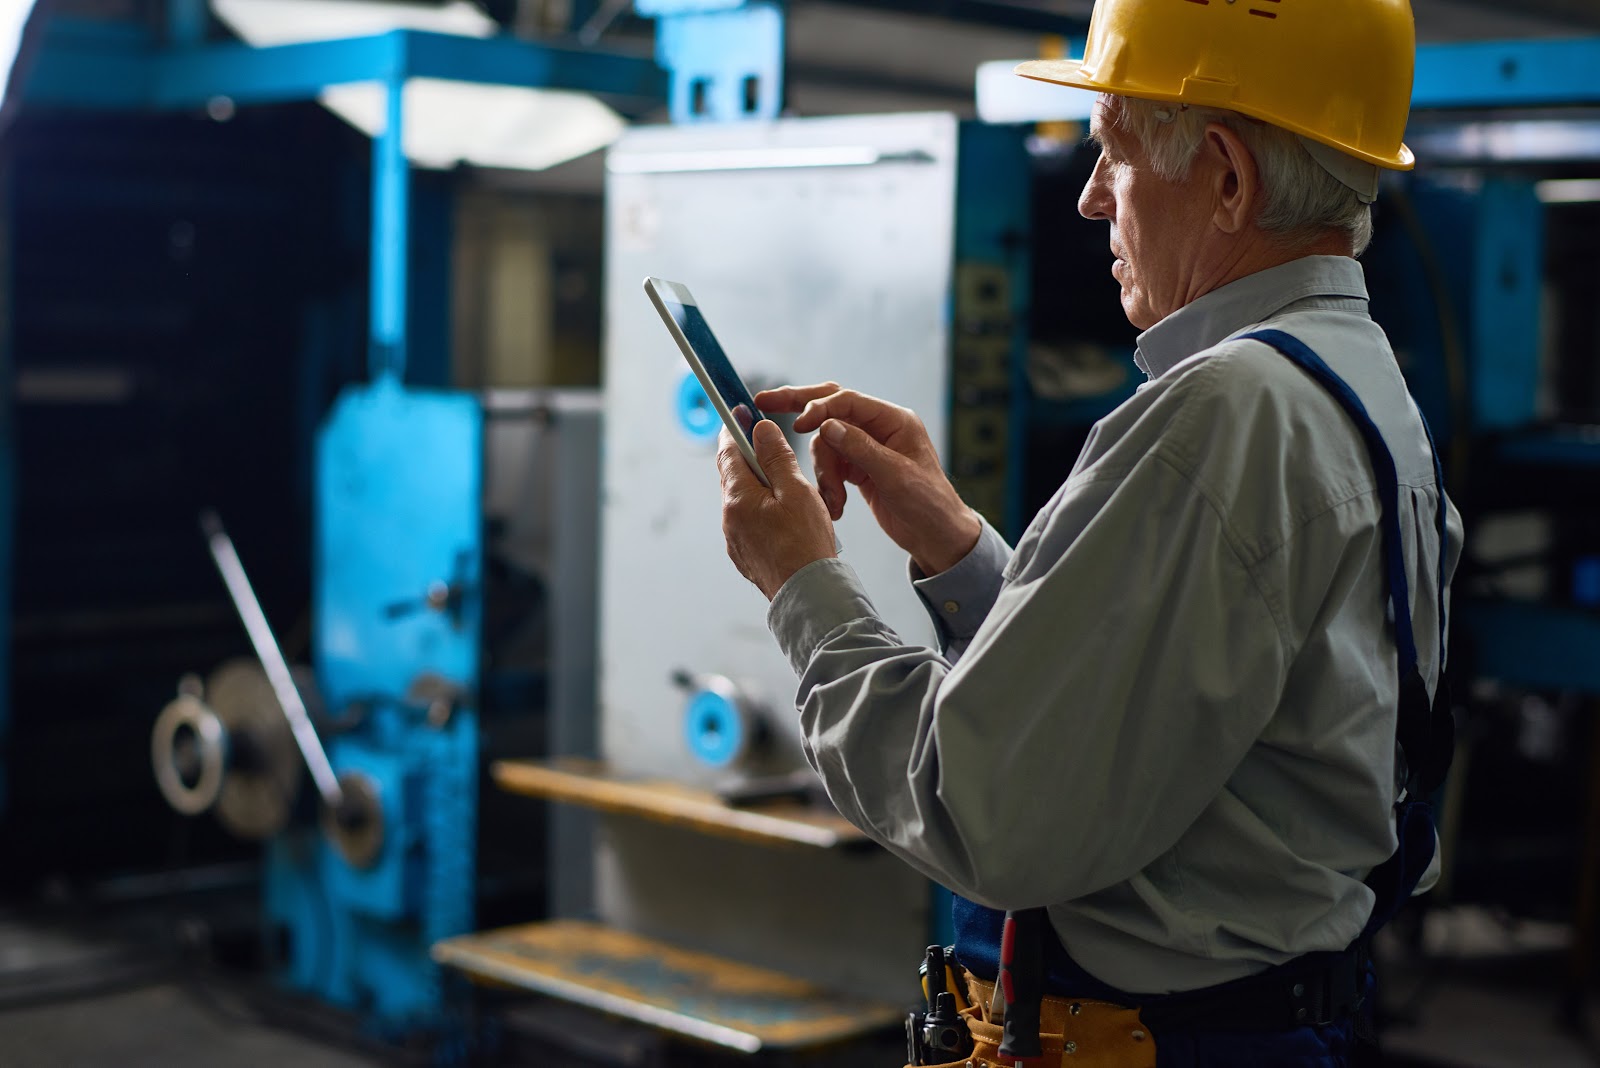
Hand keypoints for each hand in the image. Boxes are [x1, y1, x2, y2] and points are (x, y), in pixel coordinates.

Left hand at [718, 420, 837, 600]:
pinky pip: (749, 521)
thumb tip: (760, 430)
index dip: (734, 428)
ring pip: (742, 499)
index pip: (728, 451)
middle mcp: (729, 518)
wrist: (808, 594)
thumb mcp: (796, 491)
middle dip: (749, 455)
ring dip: (758, 484)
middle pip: (733, 474)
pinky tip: (784, 514)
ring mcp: (735, 539)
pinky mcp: (746, 554)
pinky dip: (762, 508)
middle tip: (767, 440)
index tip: (741, 410)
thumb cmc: (805, 543)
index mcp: (738, 497)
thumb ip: (776, 457)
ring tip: (785, 481)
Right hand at [755, 384, 980, 575]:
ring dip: (822, 473)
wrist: (937, 536)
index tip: (799, 425)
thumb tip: (828, 425)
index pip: (847, 401)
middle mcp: (879, 428)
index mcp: (894, 421)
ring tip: (833, 501)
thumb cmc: (929, 504)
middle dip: (800, 406)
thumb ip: (861, 449)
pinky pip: (831, 466)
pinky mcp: (859, 469)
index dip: (820, 408)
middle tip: (765, 401)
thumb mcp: (896, 476)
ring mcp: (867, 448)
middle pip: (831, 406)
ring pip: (826, 445)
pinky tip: (835, 506)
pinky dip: (827, 485)